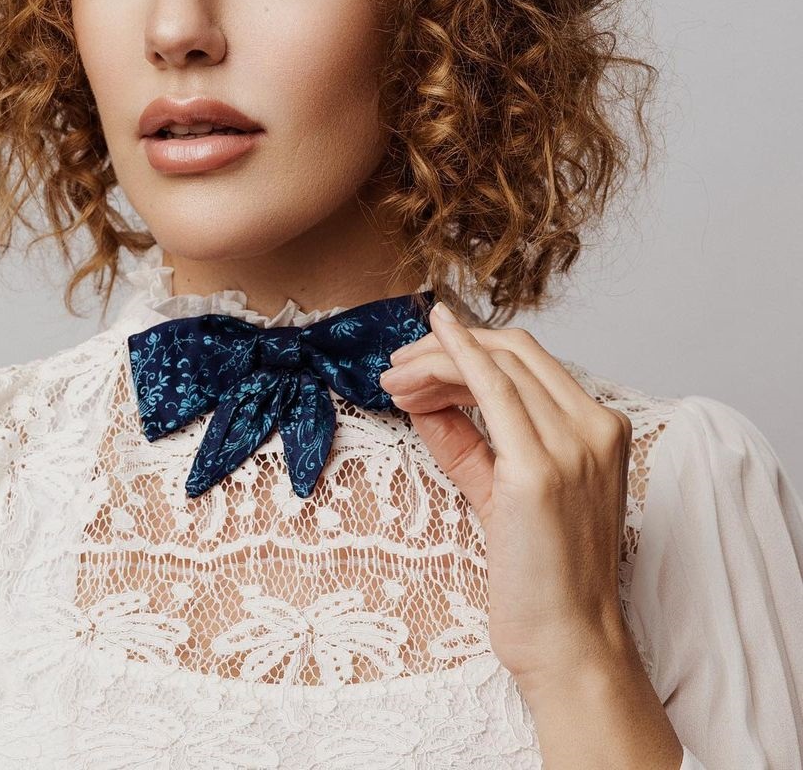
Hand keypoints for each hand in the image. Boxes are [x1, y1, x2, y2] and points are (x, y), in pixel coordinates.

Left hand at [378, 300, 634, 685]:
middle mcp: (596, 428)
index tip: (420, 359)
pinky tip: (427, 348)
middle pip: (513, 353)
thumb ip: (464, 439)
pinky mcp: (539, 470)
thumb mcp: (498, 489)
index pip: (528, 362)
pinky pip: (493, 391)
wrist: (567, 643)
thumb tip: (420, 396)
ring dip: (435, 362)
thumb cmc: (540, 575)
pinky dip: (458, 358)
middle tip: (395, 366)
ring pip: (497, 366)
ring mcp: (574, 446)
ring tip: (393, 379)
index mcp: (600, 429)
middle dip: (445, 349)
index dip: (469, 348)